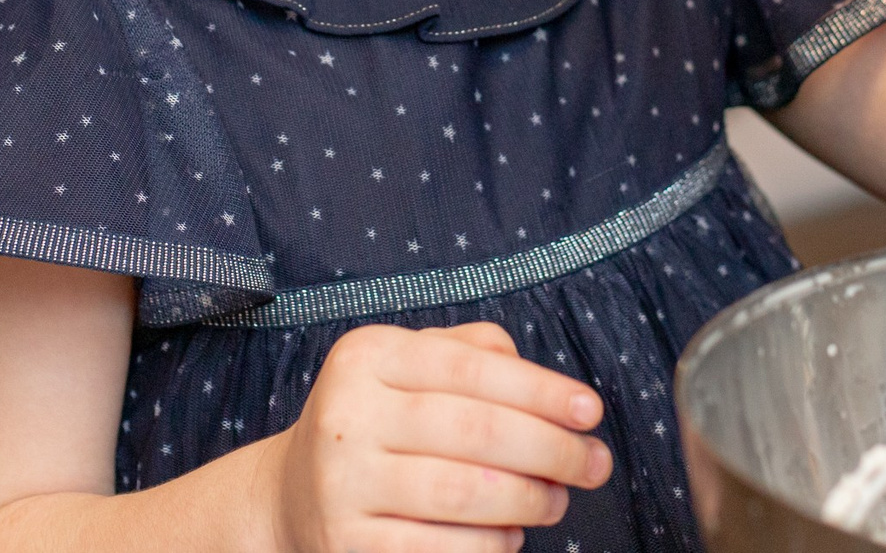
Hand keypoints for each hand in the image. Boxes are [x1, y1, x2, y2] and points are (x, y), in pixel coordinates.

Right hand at [266, 322, 609, 552]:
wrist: (290, 496)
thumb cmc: (377, 422)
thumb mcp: (408, 368)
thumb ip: (474, 353)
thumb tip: (547, 385)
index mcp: (368, 355)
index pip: (472, 367)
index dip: (542, 390)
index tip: (592, 412)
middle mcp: (348, 413)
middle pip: (477, 431)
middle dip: (552, 449)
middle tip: (594, 464)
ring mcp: (342, 482)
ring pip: (465, 493)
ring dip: (530, 500)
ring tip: (556, 500)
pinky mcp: (346, 543)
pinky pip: (441, 548)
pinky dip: (492, 544)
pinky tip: (511, 535)